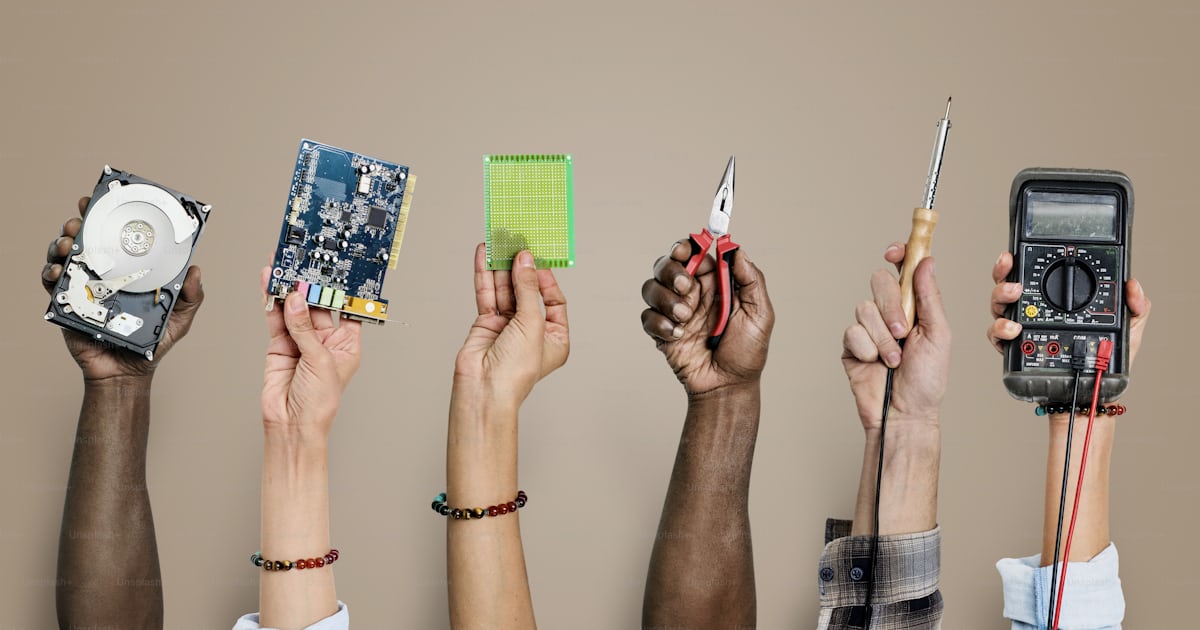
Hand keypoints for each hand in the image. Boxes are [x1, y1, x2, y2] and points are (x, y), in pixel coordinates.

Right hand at [40, 197, 203, 381]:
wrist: (127, 373)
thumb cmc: (152, 343)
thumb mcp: (179, 318)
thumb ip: (190, 296)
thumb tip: (195, 270)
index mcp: (128, 272)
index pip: (117, 239)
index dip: (108, 218)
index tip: (104, 200)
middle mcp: (104, 275)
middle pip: (86, 241)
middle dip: (79, 224)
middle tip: (79, 219)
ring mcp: (83, 288)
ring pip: (65, 257)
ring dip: (60, 244)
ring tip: (66, 243)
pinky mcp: (67, 305)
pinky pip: (52, 285)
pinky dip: (49, 273)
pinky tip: (55, 270)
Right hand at [260, 267, 361, 441]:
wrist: (291, 424)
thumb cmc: (319, 403)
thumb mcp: (319, 361)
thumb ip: (305, 328)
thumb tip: (297, 300)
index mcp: (347, 343)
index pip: (345, 309)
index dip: (341, 289)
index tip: (336, 267)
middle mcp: (325, 340)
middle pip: (318, 304)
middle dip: (310, 283)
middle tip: (304, 260)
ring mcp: (301, 340)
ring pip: (295, 307)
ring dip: (289, 287)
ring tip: (283, 263)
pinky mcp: (280, 344)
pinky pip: (276, 317)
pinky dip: (272, 300)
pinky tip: (269, 281)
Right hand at [453, 245, 569, 409]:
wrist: (484, 390)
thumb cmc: (516, 371)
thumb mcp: (531, 324)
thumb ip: (527, 289)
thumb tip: (525, 260)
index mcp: (554, 337)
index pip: (555, 300)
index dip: (546, 278)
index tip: (536, 259)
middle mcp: (531, 331)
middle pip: (527, 291)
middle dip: (521, 268)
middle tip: (517, 243)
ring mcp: (508, 327)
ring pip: (505, 290)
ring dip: (502, 267)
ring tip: (499, 242)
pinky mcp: (486, 324)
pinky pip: (488, 294)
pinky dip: (486, 275)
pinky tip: (485, 255)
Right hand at [641, 241, 773, 394]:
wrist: (727, 386)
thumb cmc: (746, 353)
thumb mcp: (760, 314)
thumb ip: (751, 279)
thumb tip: (736, 250)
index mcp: (715, 283)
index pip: (694, 253)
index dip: (686, 246)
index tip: (686, 249)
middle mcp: (692, 293)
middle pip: (666, 264)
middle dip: (671, 270)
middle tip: (686, 287)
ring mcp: (674, 311)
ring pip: (651, 287)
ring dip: (665, 299)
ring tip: (685, 319)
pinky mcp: (661, 331)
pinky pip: (647, 316)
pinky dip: (660, 323)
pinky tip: (678, 336)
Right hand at [841, 244, 950, 428]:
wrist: (904, 413)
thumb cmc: (927, 381)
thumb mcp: (939, 335)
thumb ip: (930, 297)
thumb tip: (926, 262)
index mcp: (914, 307)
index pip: (903, 270)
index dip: (899, 255)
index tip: (895, 252)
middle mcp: (890, 313)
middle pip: (880, 282)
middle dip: (891, 306)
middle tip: (902, 332)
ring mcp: (869, 329)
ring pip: (864, 308)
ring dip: (882, 336)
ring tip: (893, 359)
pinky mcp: (851, 345)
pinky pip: (851, 331)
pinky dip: (867, 348)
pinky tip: (875, 363)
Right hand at [987, 251, 1150, 366]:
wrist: (1093, 390)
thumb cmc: (1105, 358)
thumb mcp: (1128, 327)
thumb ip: (1136, 304)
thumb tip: (1133, 285)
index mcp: (1055, 299)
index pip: (1033, 273)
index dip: (1020, 260)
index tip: (1016, 253)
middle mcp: (1033, 311)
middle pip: (1007, 286)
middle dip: (1003, 277)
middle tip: (1015, 280)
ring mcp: (1021, 329)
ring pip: (998, 307)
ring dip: (1000, 300)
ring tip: (1014, 298)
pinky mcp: (1014, 349)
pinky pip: (996, 336)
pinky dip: (999, 330)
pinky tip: (1012, 328)